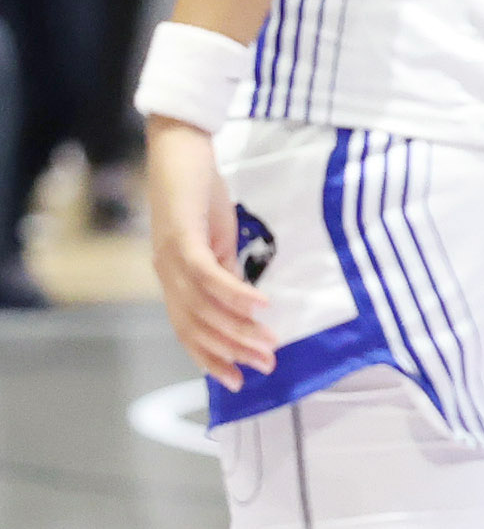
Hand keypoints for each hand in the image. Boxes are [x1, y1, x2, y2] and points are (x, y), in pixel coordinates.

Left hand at [146, 119, 275, 392]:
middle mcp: (167, 275)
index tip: (238, 381)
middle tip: (266, 365)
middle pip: (199, 327)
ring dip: (240, 330)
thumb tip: (242, 304)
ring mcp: (172, 259)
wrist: (178, 148)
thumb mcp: (215, 237)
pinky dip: (236, 296)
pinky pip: (210, 277)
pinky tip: (261, 306)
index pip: (189, 330)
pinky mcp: (184, 239)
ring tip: (270, 343)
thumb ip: (223, 270)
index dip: (211, 358)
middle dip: (233, 352)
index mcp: (172, 278)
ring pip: (206, 309)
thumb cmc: (198, 190)